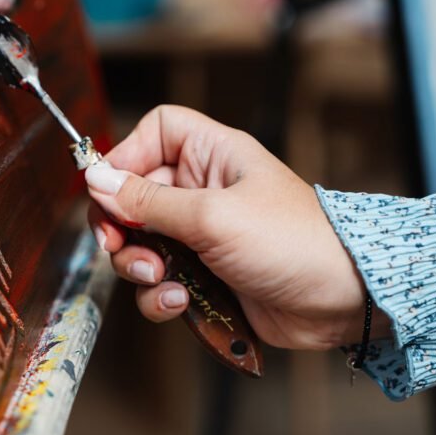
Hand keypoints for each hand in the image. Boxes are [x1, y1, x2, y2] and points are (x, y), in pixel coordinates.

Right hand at [86, 105, 389, 349]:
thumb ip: (148, 201)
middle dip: (121, 226)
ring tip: (160, 277)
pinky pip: (159, 280)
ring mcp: (201, 234)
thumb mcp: (212, 215)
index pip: (154, 133)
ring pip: (141, 243)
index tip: (106, 189)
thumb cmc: (291, 241)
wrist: (339, 300)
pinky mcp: (203, 274)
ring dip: (138, 265)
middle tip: (119, 248)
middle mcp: (202, 190)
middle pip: (134, 194)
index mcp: (211, 155)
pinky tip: (180, 301)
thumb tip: (96, 180)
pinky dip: (160, 294)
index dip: (126, 155)